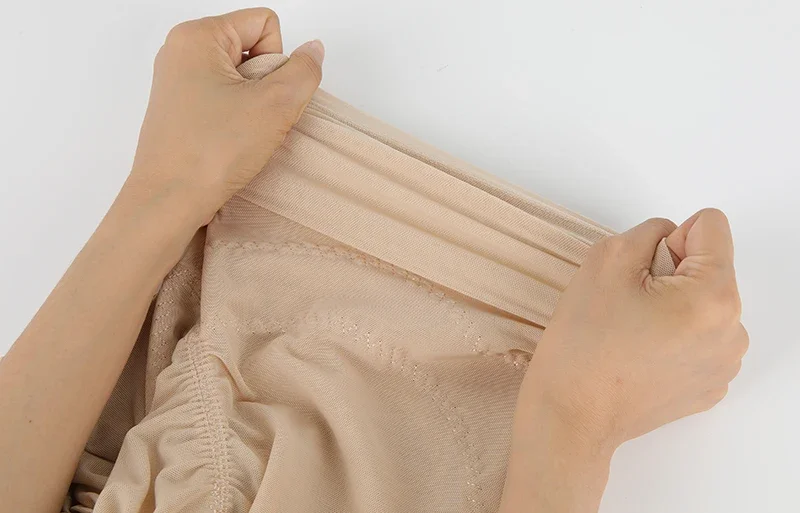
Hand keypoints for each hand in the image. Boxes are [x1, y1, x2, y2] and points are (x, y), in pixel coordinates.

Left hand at [124, 8, 323, 226]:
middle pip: (252, 48)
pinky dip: (237, 119)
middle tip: (254, 118)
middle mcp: (181, 51)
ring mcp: (177, 82)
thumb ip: (304, 71)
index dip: (278, 60)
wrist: (169, 201)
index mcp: (197, 36)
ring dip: (255, 105)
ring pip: (241, 78)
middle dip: (266, 84)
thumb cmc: (211, 153)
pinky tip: (231, 143)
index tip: (262, 96)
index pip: (265, 24)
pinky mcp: (179, 110)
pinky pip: (224, 99)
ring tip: (242, 134)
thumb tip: (312, 51)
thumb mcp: (275, 105)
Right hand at [524, 208, 747, 447]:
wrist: (571, 415)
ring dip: (673, 306)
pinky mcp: (709, 385)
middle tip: (628, 305)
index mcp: (714, 296)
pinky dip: (674, 337)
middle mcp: (732, 331)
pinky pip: (700, 338)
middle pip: (709, 268)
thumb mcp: (606, 259)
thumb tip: (671, 239)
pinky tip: (640, 354)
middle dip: (671, 274)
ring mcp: (724, 363)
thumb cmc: (584, 343)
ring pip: (703, 303)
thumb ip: (649, 231)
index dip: (670, 237)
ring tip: (632, 332)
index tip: (642, 271)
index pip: (711, 226)